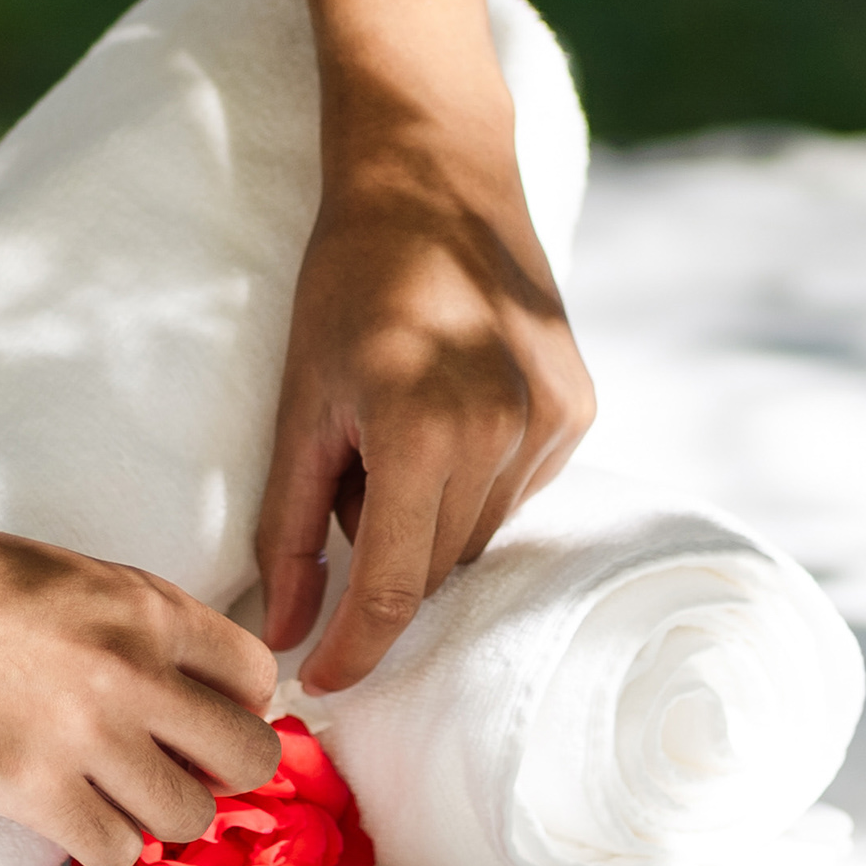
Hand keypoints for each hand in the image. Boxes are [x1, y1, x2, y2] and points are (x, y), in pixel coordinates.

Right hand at [0, 506, 282, 865]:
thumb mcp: (54, 569)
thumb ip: (124, 621)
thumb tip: (176, 684)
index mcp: (139, 600)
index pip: (255, 674)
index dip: (235, 706)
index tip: (200, 719)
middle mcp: (130, 666)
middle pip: (247, 755)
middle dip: (218, 771)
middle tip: (170, 769)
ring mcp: (82, 732)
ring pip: (188, 815)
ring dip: (156, 814)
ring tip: (110, 794)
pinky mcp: (26, 789)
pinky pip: (114, 849)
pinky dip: (98, 842)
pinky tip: (65, 814)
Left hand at [254, 119, 594, 694]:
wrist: (435, 180)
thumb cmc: (346, 286)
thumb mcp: (299, 406)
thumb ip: (290, 530)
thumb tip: (285, 634)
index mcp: (420, 431)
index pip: (393, 590)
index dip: (356, 650)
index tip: (324, 684)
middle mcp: (501, 431)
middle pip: (436, 564)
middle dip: (384, 554)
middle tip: (349, 472)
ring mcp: (552, 420)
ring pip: (479, 532)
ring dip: (430, 516)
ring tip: (397, 428)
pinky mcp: (580, 408)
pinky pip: (518, 490)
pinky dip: (474, 480)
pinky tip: (448, 411)